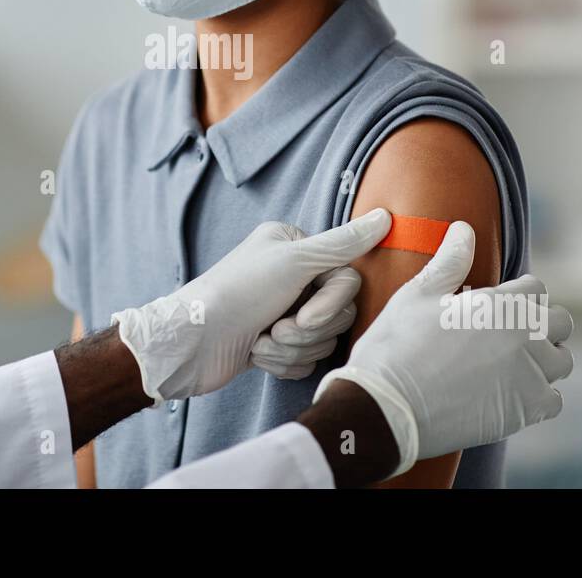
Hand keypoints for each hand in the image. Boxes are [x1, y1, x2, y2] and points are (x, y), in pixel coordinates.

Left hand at [112, 209, 391, 402]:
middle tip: (277, 328)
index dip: (330, 304)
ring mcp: (283, 311)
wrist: (195, 344)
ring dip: (291, 348)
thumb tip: (386, 218)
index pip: (346, 279)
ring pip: (322, 340)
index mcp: (294, 247)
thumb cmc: (239, 293)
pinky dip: (282, 363)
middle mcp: (290, 275)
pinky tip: (256, 354)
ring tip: (261, 342)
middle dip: (308, 330)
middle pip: (339, 312)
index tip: (304, 316)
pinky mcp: (275, 344)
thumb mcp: (294, 261)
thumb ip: (342, 243)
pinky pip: (306, 361)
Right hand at [314, 221, 573, 476]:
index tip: (496, 304)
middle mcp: (524, 339)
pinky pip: (552, 400)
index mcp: (501, 305)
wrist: (387, 407)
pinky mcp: (524, 412)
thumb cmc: (396, 346)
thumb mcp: (418, 294)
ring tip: (512, 362)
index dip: (515, 292)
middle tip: (506, 331)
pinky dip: (538, 395)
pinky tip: (512, 392)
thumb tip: (464, 229)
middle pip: (559, 322)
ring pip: (560, 362)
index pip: (535, 287)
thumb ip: (450, 261)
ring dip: (543, 358)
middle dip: (537, 322)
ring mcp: (528, 377)